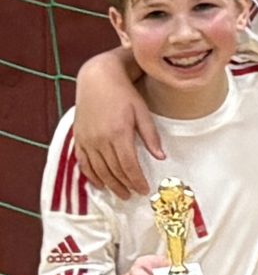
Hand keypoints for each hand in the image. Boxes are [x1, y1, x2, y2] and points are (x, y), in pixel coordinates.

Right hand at [75, 65, 160, 201]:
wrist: (97, 80)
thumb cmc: (124, 94)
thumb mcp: (142, 112)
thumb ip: (151, 136)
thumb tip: (161, 157)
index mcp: (119, 134)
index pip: (129, 165)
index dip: (137, 180)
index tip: (144, 190)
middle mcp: (100, 140)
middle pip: (113, 171)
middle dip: (125, 185)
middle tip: (133, 195)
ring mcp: (87, 140)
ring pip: (98, 170)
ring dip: (109, 184)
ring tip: (121, 193)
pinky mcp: (78, 138)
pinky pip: (83, 162)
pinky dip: (91, 175)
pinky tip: (100, 183)